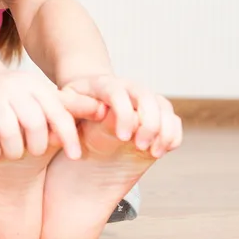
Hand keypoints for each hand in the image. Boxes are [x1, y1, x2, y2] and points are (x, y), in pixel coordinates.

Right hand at [0, 70, 104, 160]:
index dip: (69, 136)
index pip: (59, 113)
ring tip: (15, 154)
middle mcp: (15, 88)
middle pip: (34, 124)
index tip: (75, 156)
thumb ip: (72, 106)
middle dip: (37, 145)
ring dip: (14, 150)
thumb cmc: (17, 96)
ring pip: (8, 131)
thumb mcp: (44, 97)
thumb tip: (104, 111)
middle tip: (35, 152)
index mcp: (36, 86)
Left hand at [63, 75, 182, 157]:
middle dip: (149, 123)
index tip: (123, 138)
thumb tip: (94, 116)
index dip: (124, 114)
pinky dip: (173, 134)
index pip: (118, 93)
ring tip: (154, 153)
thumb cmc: (74, 103)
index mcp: (103, 85)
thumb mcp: (65, 104)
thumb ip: (74, 109)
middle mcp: (128, 87)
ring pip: (164, 106)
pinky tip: (162, 150)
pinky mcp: (156, 112)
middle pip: (147, 97)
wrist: (88, 96)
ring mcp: (144, 98)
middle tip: (141, 146)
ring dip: (164, 130)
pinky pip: (173, 119)